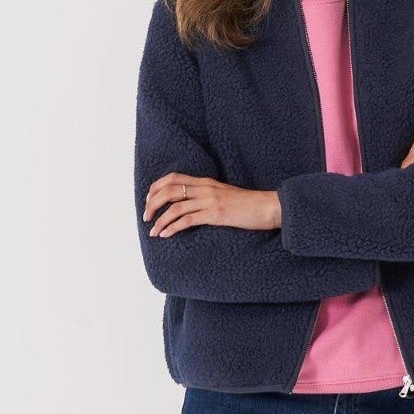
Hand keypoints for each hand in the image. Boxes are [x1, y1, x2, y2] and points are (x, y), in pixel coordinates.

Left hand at [143, 175, 281, 236]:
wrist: (268, 206)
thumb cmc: (248, 205)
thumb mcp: (224, 195)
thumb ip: (208, 196)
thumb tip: (192, 206)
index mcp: (205, 182)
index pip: (173, 178)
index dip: (156, 187)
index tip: (149, 200)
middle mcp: (205, 188)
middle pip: (169, 190)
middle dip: (153, 203)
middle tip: (146, 216)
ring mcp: (210, 200)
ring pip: (175, 207)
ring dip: (160, 220)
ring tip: (153, 231)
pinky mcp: (215, 214)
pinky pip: (187, 220)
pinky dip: (173, 228)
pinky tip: (166, 235)